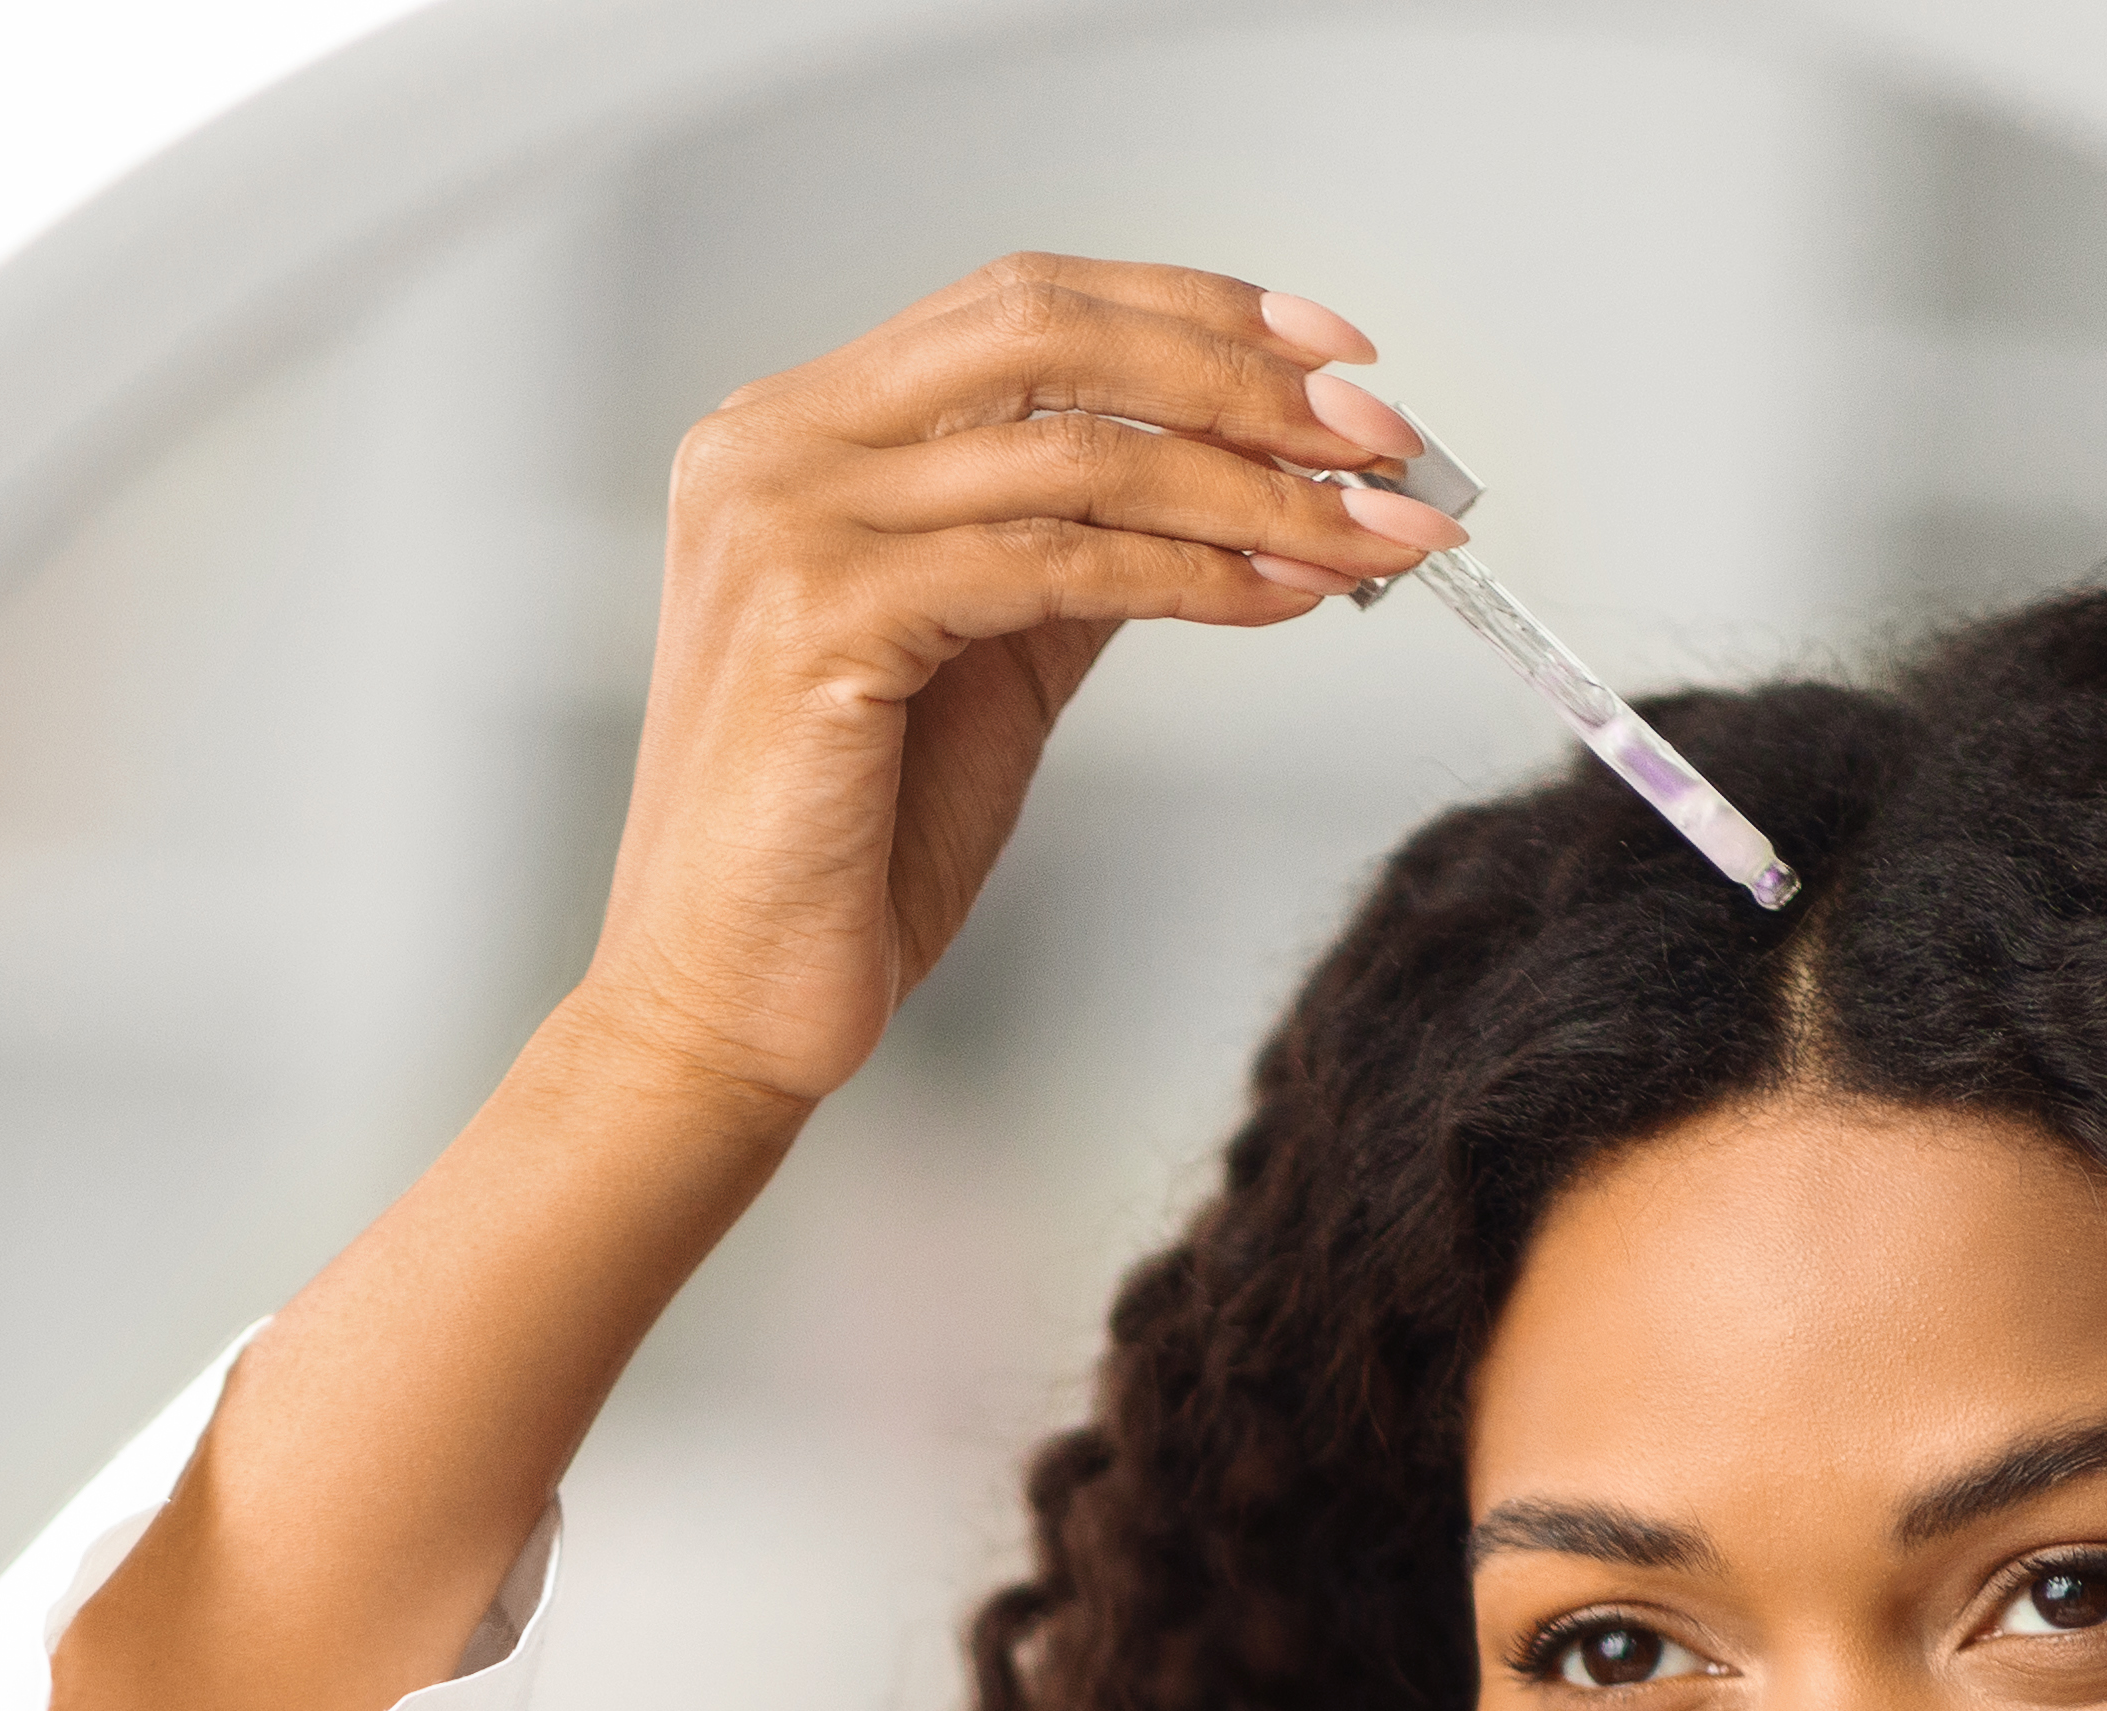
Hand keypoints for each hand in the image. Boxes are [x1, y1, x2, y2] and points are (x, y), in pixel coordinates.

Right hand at [572, 259, 1463, 1120]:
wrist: (724, 1008)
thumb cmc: (843, 851)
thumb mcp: (984, 656)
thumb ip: (1073, 545)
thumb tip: (1241, 477)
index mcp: (793, 432)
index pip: (1022, 307)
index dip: (1192, 311)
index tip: (1335, 353)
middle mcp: (769, 448)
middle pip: (1048, 335)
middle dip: (1240, 376)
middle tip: (1382, 433)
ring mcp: (784, 525)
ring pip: (1074, 455)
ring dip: (1255, 486)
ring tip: (1372, 531)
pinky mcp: (819, 620)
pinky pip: (1056, 565)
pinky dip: (1195, 573)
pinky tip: (1283, 593)